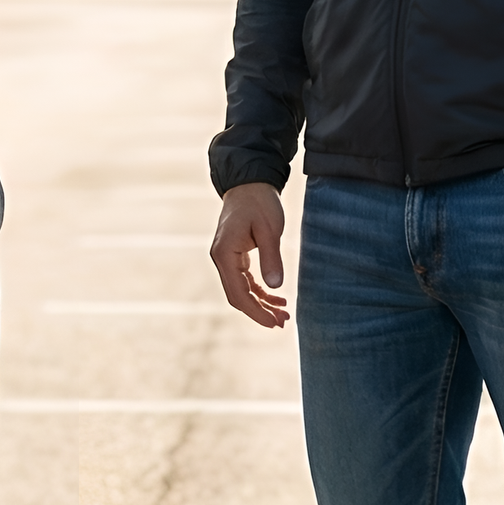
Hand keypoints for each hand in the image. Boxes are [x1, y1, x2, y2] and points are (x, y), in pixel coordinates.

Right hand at [210, 182, 289, 327]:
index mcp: (224, 253)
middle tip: (283, 322)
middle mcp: (220, 258)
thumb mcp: (270, 229)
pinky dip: (259, 290)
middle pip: (237, 295)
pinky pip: (244, 279)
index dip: (256, 311)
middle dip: (259, 311)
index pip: (238, 292)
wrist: (249, 182)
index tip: (274, 323)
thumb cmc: (259, 202)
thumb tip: (275, 287)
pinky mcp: (234, 254)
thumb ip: (271, 258)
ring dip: (261, 303)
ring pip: (241, 289)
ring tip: (283, 314)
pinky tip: (276, 297)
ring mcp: (226, 257)